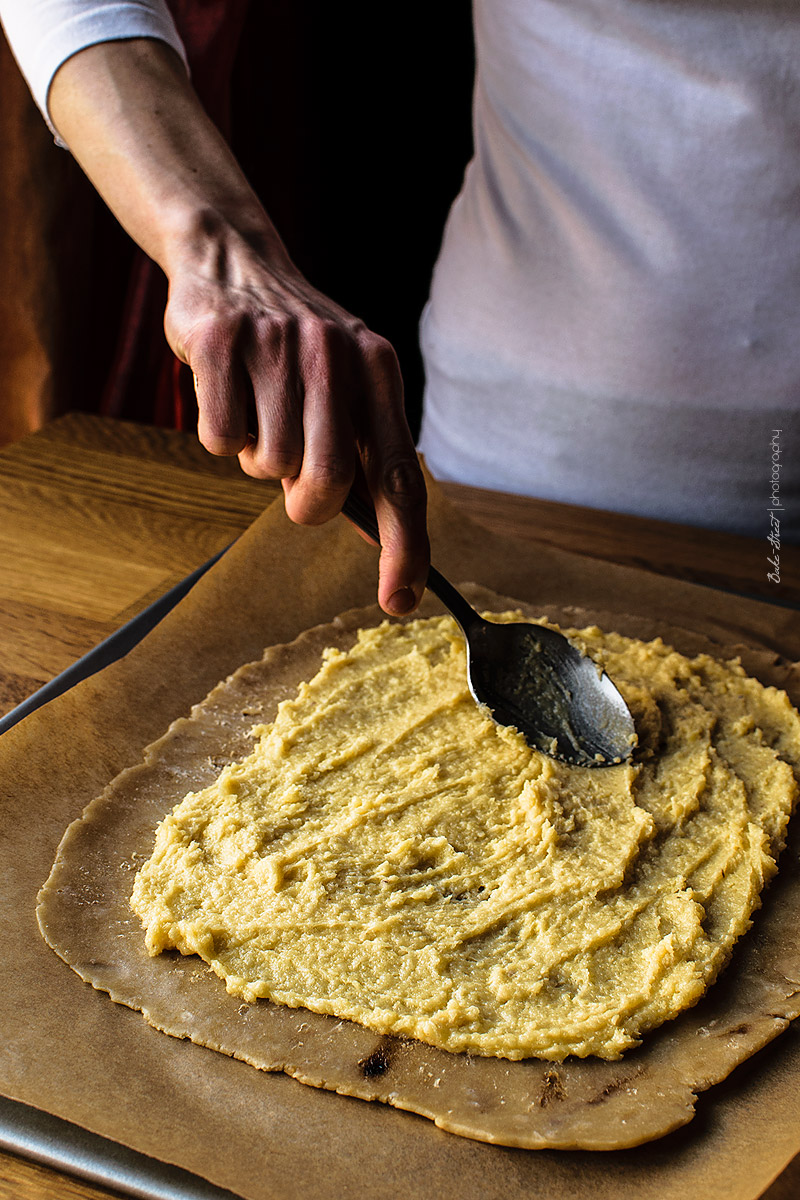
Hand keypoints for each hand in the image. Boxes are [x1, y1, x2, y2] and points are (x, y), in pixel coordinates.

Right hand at [164, 226, 428, 614]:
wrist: (233, 261)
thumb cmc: (295, 348)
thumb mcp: (347, 387)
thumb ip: (366, 455)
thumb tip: (382, 535)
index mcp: (378, 372)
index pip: (400, 477)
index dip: (405, 546)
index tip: (400, 601)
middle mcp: (336, 355)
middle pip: (329, 483)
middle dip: (306, 503)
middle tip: (292, 479)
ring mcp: (277, 346)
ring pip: (268, 465)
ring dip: (257, 457)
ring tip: (259, 410)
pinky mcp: (221, 343)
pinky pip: (220, 438)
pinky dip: (220, 435)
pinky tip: (227, 394)